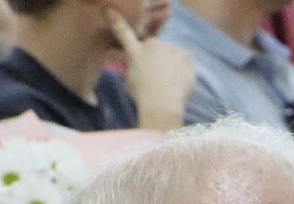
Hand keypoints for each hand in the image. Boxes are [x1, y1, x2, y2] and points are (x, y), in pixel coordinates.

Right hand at [107, 8, 193, 130]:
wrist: (162, 104)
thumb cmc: (143, 96)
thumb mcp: (129, 80)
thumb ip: (131, 68)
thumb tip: (131, 64)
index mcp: (134, 51)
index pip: (123, 32)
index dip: (116, 20)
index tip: (109, 10)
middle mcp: (151, 45)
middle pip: (155, 47)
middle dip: (156, 57)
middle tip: (159, 76)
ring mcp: (169, 48)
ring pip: (171, 54)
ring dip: (171, 63)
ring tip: (170, 82)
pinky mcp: (185, 55)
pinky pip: (185, 60)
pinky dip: (184, 68)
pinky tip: (180, 80)